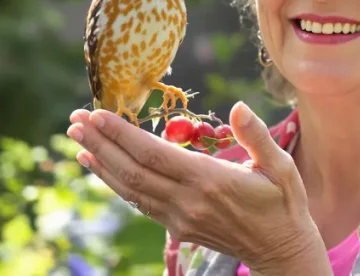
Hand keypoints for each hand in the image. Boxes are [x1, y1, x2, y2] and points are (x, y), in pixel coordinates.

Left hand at [66, 101, 326, 273]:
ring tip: (77, 140)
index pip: (154, 155)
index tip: (98, 114)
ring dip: (101, 163)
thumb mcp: (281, 167)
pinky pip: (138, 202)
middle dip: (101, 144)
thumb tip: (240, 106)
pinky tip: (99, 167)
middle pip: (133, 170)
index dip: (122, 135)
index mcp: (210, 180)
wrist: (281, 252)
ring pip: (130, 188)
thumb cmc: (284, 204)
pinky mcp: (177, 227)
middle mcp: (188, 201)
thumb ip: (257, 136)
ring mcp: (179, 217)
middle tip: (75, 120)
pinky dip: (114, 183)